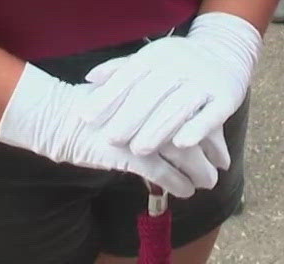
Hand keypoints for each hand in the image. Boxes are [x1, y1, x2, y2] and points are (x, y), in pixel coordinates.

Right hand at [0, 64, 221, 197]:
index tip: (219, 145)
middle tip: (221, 165)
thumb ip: (153, 107)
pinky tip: (187, 191)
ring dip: (200, 170)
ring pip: (183, 152)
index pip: (192, 111)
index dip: (209, 130)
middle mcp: (153, 108)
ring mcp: (141, 130)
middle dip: (211, 150)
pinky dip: (178, 182)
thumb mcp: (128, 99)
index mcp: (155, 92)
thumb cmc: (94, 109)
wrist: (61, 118)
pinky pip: (162, 172)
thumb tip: (180, 121)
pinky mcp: (128, 152)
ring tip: (208, 182)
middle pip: (192, 130)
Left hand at [77, 13, 259, 157]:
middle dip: (130, 117)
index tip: (87, 118)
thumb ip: (121, 69)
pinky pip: (212, 114)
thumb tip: (90, 77)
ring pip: (179, 105)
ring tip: (139, 149)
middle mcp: (180, 65)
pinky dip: (197, 128)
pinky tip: (182, 144)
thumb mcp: (151, 59)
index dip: (108, 97)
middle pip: (152, 92)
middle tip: (111, 139)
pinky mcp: (226, 96)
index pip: (129, 76)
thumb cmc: (179, 62)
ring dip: (158, 128)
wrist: (227, 51)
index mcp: (157, 55)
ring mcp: (204, 80)